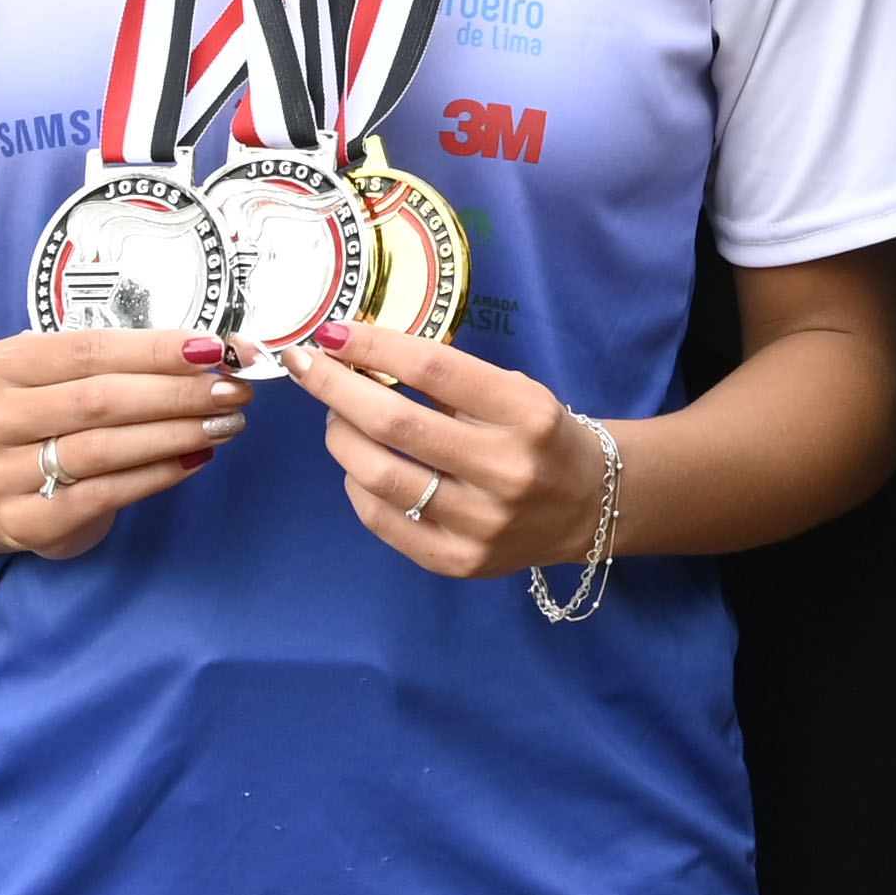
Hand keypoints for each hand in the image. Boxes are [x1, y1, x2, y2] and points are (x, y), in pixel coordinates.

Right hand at [0, 326, 250, 556]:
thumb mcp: (70, 375)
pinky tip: (195, 459)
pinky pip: (105, 493)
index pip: (89, 349)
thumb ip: (127, 359)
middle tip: (233, 391)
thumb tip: (216, 350)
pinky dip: (157, 474)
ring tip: (225, 424)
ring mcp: (0, 475)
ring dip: (176, 433)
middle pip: (99, 399)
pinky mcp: (26, 520)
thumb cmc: (53, 415)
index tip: (215, 349)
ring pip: (104, 448)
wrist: (6, 483)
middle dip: (177, 393)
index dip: (157, 349)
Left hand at [277, 311, 614, 576]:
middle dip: (336, 389)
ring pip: (379, 477)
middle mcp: (506, 470)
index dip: (375, 347)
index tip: (331, 333)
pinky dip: (357, 485)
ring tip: (337, 418)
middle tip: (307, 368)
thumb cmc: (541, 435)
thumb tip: (360, 355)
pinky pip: (383, 520)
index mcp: (526, 414)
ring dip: (341, 437)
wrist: (589, 506)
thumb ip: (448, 379)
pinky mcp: (457, 561)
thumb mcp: (516, 393)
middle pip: (396, 424)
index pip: (435, 370)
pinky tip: (358, 465)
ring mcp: (480, 524)